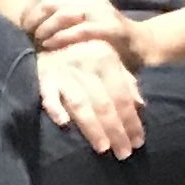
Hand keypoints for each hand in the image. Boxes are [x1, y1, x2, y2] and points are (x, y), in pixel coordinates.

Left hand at [20, 0, 136, 54]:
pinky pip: (80, 30)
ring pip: (64, 13)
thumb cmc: (106, 35)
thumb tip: (33, 16)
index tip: (23, 25)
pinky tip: (52, 44)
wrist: (140, 43)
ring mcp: (102, 11)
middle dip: (36, 19)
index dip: (31, 9)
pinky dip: (63, 37)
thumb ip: (63, 14)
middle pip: (52, 3)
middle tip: (29, 34)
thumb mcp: (84, 18)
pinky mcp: (110, 28)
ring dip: (47, 28)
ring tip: (39, 40)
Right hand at [36, 40, 146, 157]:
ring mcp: (64, 71)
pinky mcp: (43, 76)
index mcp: (106, 59)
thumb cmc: (84, 50)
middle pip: (104, 104)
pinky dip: (55, 108)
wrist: (50, 31)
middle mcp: (86, 65)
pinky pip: (48, 94)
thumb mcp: (109, 58)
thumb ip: (125, 80)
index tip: (138, 141)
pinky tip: (64, 124)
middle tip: (124, 153)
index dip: (131, 120)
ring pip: (81, 104)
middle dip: (116, 130)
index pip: (122, 96)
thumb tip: (141, 106)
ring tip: (103, 148)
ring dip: (93, 127)